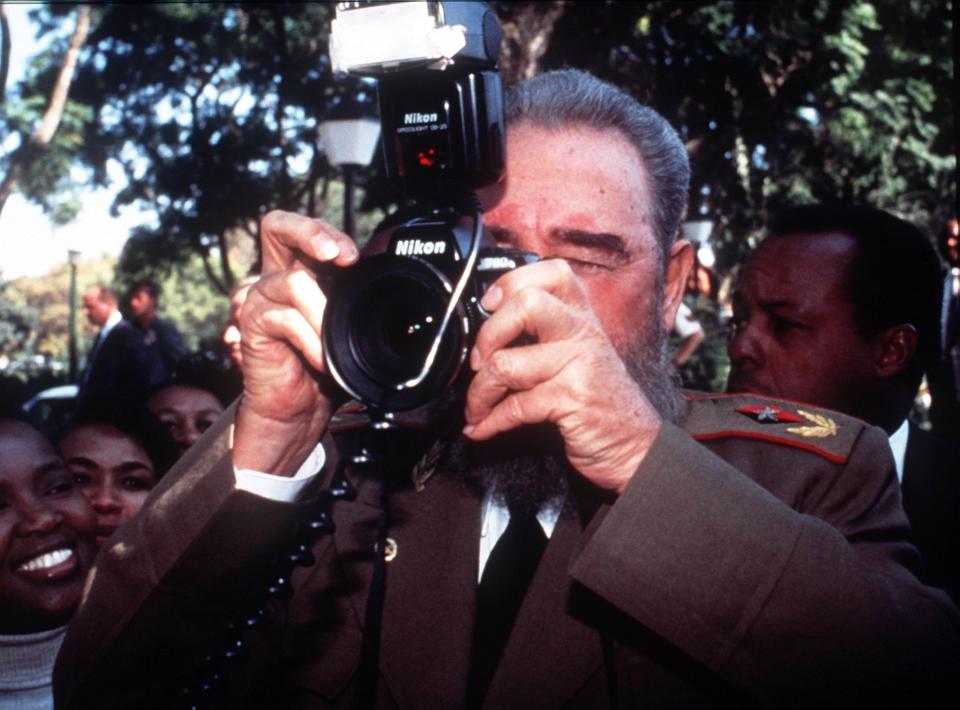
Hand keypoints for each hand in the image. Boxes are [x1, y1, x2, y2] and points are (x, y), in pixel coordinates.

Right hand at [233, 211, 358, 474]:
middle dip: (309, 231)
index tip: (353, 257)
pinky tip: (320, 358)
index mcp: (301, 272)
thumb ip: (359, 302)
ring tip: (332, 341)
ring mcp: (261, 298)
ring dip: (323, 313)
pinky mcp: (252, 323)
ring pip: (295, 281)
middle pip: (276, 225)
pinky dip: (311, 339)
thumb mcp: (350, 329)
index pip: (305, 231)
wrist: (299, 410)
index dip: (327, 232)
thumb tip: (389, 285)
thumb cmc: (325, 370)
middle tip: (337, 255)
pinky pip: (286, 318)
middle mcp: (276, 278)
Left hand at [463, 259, 661, 493]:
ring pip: (506, 363)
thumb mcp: (581, 356)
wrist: (637, 447)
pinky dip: (488, 422)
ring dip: (478, 392)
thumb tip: (487, 330)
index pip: (552, 273)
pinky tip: (483, 428)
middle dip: (487, 335)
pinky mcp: (572, 401)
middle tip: (478, 361)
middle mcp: (583, 334)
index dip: (513, 282)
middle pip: (526, 305)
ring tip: (476, 408)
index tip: (490, 305)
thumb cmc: (602, 402)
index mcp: (583, 318)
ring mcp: (580, 366)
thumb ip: (547, 336)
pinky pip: (514, 407)